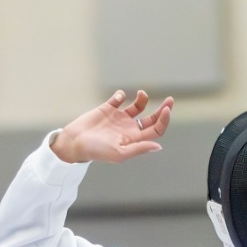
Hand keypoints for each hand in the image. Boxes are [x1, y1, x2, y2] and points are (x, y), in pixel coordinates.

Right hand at [51, 90, 173, 163]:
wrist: (75, 142)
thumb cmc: (97, 151)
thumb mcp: (120, 152)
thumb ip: (139, 148)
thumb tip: (158, 146)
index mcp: (134, 139)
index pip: (155, 130)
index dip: (163, 121)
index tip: (166, 110)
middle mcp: (129, 128)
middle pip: (151, 119)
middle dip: (162, 110)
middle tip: (170, 100)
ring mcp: (118, 118)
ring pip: (137, 107)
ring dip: (143, 99)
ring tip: (142, 94)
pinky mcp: (107, 109)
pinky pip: (118, 98)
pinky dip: (121, 95)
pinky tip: (119, 97)